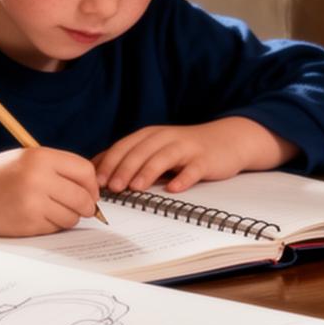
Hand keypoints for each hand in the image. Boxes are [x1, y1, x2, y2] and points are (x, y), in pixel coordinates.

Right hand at [0, 149, 100, 236]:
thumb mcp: (28, 159)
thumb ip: (58, 168)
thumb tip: (92, 189)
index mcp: (41, 157)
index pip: (85, 171)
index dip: (92, 184)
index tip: (90, 191)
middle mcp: (38, 178)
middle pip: (83, 197)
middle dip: (86, 206)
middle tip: (81, 207)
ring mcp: (32, 203)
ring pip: (72, 217)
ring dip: (69, 217)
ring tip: (53, 210)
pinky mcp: (27, 224)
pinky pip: (55, 228)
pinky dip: (52, 226)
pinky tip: (38, 217)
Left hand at [94, 117, 296, 193]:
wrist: (225, 141)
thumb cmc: (184, 150)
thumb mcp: (156, 149)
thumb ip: (131, 158)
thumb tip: (98, 171)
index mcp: (150, 135)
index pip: (125, 146)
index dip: (110, 162)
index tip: (97, 181)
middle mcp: (166, 137)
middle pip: (141, 151)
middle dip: (124, 169)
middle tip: (112, 187)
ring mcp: (186, 148)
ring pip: (163, 158)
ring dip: (148, 172)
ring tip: (136, 187)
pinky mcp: (205, 159)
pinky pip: (193, 169)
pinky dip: (183, 178)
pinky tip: (174, 189)